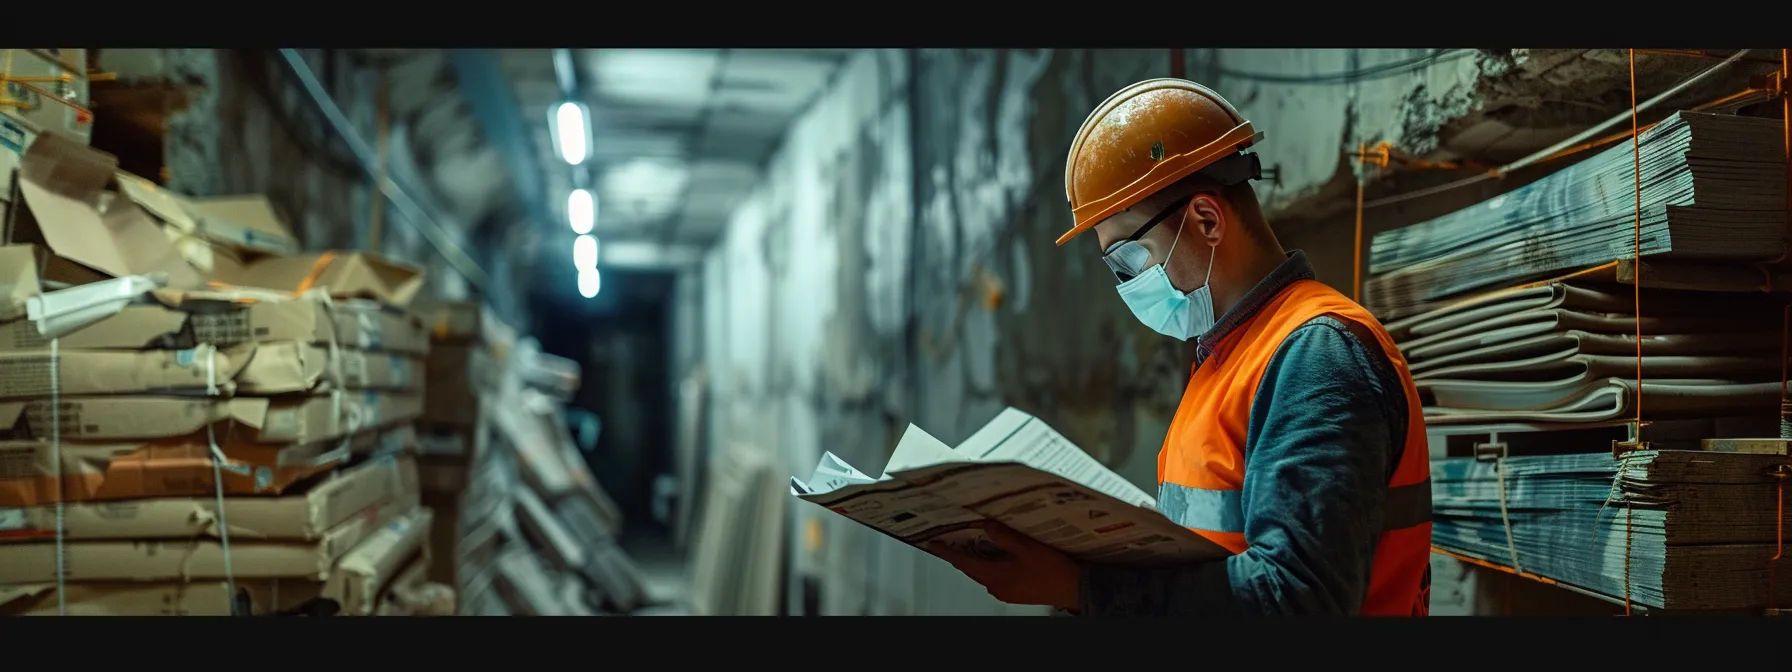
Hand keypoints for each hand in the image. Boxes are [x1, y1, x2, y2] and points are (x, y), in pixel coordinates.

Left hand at [927, 523, 1081, 610]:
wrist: (1075, 588)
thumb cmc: (1054, 570)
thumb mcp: (1027, 547)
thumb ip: (1004, 536)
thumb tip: (987, 526)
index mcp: (995, 577)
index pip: (963, 563)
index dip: (947, 553)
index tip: (933, 545)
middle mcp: (997, 587)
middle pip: (972, 568)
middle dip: (962, 552)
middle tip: (954, 536)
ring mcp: (1006, 591)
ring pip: (984, 571)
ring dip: (979, 557)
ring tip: (976, 539)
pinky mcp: (1016, 592)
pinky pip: (996, 575)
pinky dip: (993, 563)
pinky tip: (1000, 552)